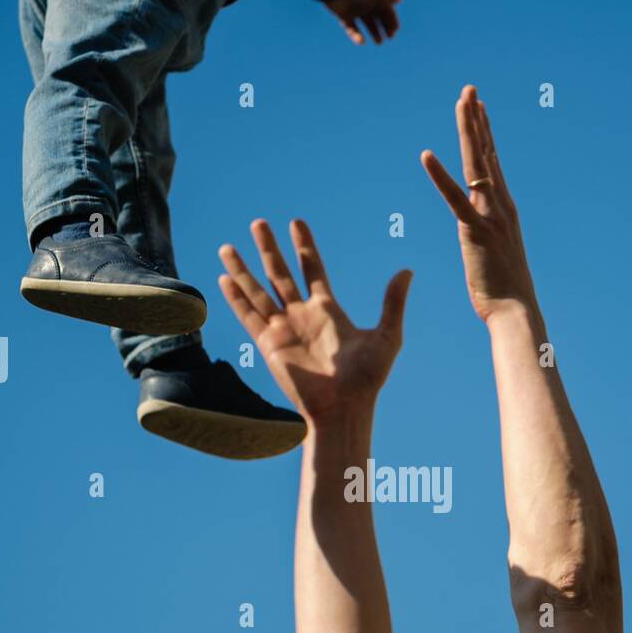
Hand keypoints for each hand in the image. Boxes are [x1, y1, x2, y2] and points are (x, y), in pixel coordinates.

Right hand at [218, 220, 410, 424]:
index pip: (312, 270)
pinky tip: (224, 279)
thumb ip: (392, 303)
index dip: (304, 246)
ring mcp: (283, 330)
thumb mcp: (386, 337)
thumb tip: (407, 271)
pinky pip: (249, 317)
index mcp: (327, 311)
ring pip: (258, 291)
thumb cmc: (367, 380)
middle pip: (281, 273)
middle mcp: (302, 316)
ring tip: (227, 246)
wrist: (343, 409)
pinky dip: (236, 298)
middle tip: (258, 223)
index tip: (296, 223)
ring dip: (243, 269)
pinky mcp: (269, 345)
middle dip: (269, 248)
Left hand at [325, 0, 400, 44]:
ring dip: (374, 32)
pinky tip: (361, 41)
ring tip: (379, 42)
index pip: (386, 8)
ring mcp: (354, 9)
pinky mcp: (343, 16)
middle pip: (378, 16)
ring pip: (366, 23)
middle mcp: (365, 2)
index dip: (391, 19)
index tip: (395, 30)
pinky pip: (351, 28)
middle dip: (385, 27)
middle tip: (389, 38)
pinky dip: (356, 35)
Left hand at [421, 85, 536, 321]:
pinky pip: (454, 199)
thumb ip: (490, 239)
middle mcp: (501, 206)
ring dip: (468, 130)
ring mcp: (490, 217)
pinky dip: (439, 176)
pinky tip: (426, 154)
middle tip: (470, 90)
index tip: (479, 108)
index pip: (493, 164)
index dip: (485, 135)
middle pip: (487, 154)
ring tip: (462, 101)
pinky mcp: (474, 232)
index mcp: (505, 211)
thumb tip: (482, 235)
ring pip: (477, 165)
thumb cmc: (507, 293)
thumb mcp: (497, 257)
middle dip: (478, 120)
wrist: (515, 311)